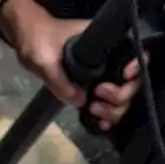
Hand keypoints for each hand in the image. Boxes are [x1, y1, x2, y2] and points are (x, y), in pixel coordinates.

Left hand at [5, 2, 142, 131]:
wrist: (28, 40)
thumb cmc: (38, 39)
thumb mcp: (44, 57)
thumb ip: (60, 79)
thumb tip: (82, 101)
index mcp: (105, 43)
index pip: (134, 52)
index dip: (136, 67)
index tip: (124, 75)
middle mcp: (109, 59)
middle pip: (131, 83)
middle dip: (120, 95)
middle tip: (97, 96)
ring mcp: (102, 75)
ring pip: (121, 98)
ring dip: (113, 110)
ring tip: (93, 110)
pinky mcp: (91, 88)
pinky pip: (106, 105)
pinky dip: (106, 117)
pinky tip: (100, 124)